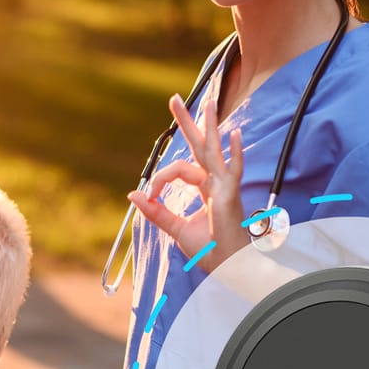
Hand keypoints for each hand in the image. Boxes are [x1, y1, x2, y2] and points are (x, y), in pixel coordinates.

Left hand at [128, 93, 247, 272]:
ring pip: (213, 151)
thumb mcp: (176, 229)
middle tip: (174, 99)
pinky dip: (235, 153)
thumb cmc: (211, 251)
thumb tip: (133, 193)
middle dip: (187, 122)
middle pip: (199, 146)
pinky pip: (233, 171)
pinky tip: (234, 134)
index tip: (147, 195)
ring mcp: (225, 187)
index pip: (179, 169)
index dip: (159, 178)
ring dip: (209, 126)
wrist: (230, 269)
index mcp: (206, 188)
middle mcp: (217, 182)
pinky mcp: (230, 196)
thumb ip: (156, 211)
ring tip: (208, 101)